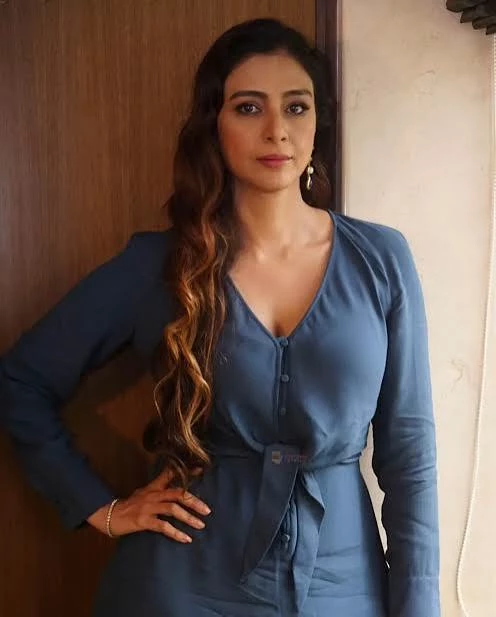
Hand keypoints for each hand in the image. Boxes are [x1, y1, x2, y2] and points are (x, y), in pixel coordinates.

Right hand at [87, 466, 211, 542]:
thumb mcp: (145, 492)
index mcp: (154, 487)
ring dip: (188, 518)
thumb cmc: (130, 504)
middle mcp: (153, 495)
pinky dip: (176, 533)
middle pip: (177, 494)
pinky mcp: (143, 521)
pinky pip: (163, 526)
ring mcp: (148, 507)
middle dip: (194, 502)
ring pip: (173, 509)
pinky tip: (186, 539)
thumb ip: (159, 488)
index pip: (171, 475)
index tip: (201, 470)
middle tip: (207, 511)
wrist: (110, 515)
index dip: (186, 472)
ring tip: (200, 525)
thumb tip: (174, 486)